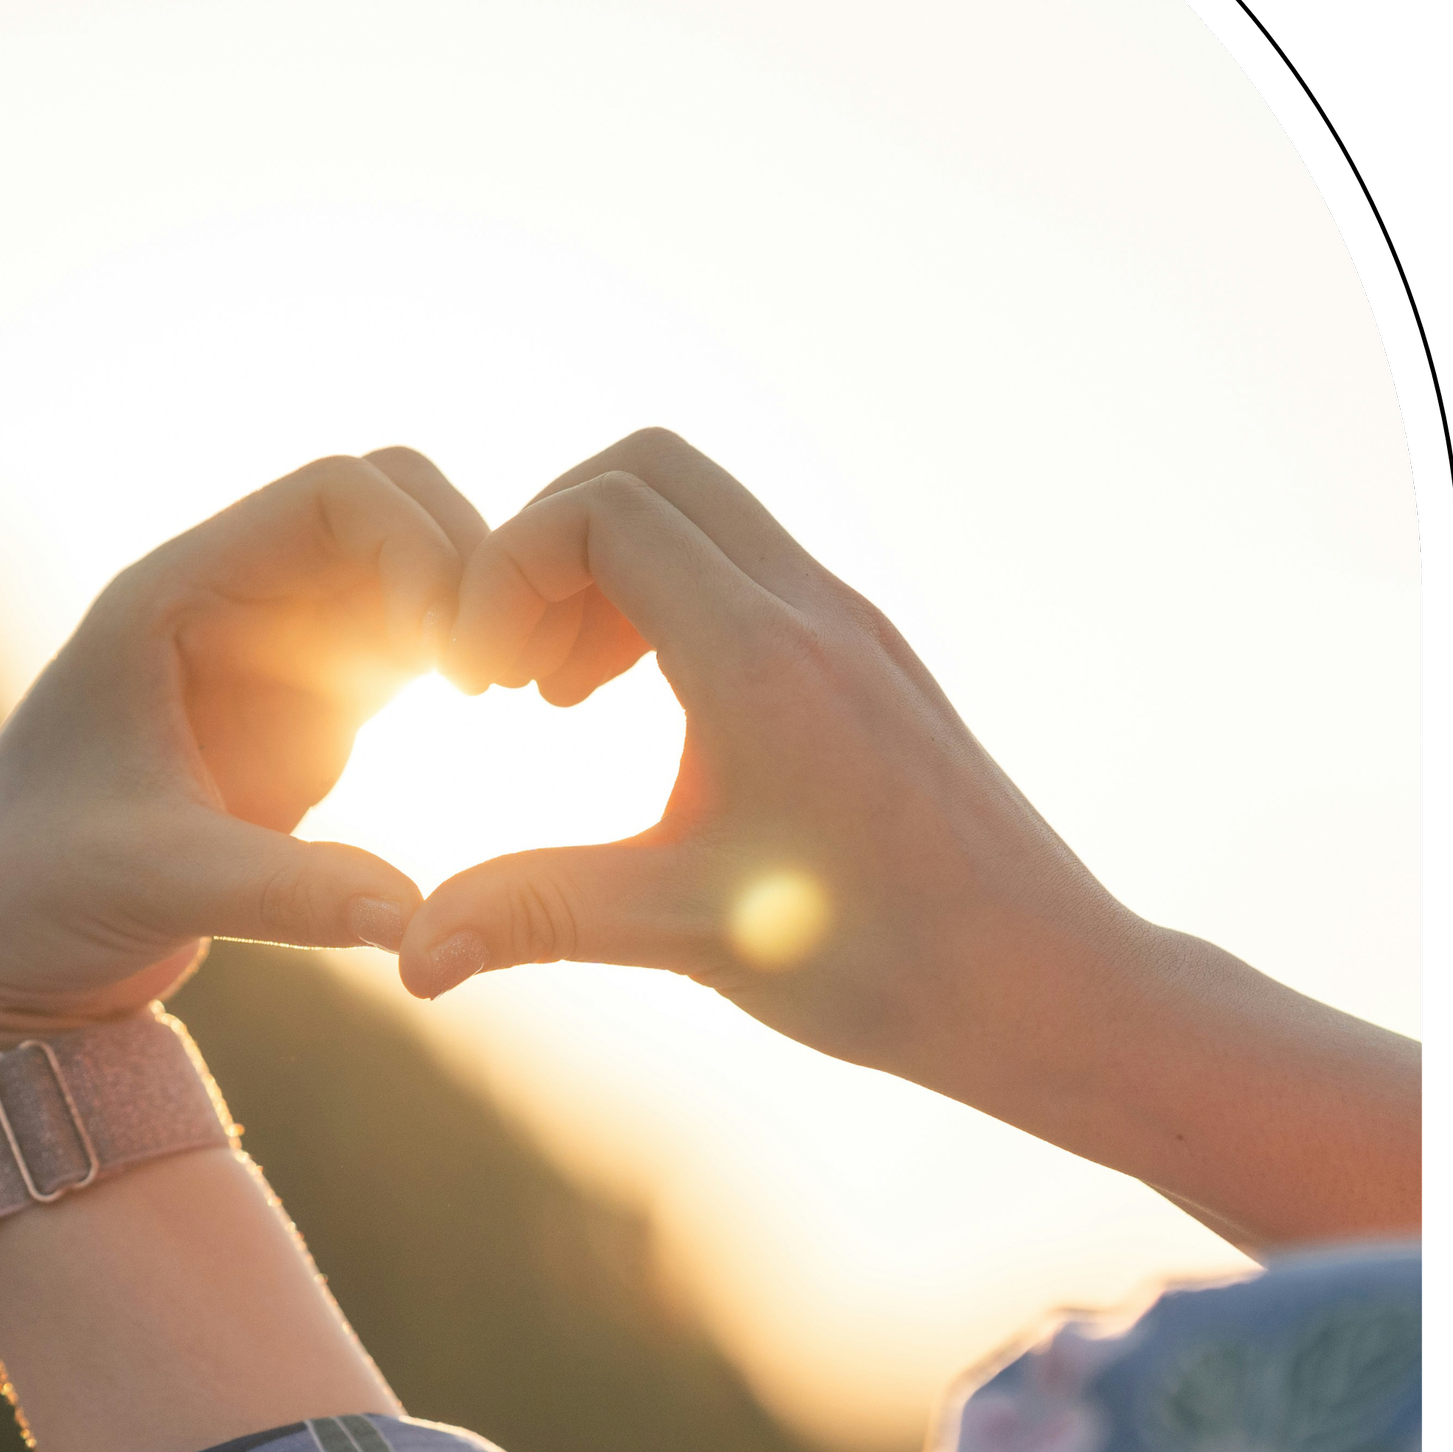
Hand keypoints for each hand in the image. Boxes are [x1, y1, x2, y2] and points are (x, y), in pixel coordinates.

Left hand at [0, 450, 488, 1120]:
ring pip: (410, 574)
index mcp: (175, 594)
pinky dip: (459, 663)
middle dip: (463, 566)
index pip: (334, 495)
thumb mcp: (153, 885)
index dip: (417, 546)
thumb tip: (413, 919)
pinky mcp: (306, 717)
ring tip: (512, 695)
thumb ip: (283, 894)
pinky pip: (408, 647)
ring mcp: (273, 655)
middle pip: (391, 510)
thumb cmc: (25, 896)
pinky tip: (486, 722)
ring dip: (469, 613)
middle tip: (499, 672)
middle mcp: (231, 602)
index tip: (457, 650)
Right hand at [400, 430, 1138, 1102]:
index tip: (481, 683)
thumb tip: (405, 956)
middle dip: (547, 544)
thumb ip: (538, 915)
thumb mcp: (691, 933)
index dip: (506, 569)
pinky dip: (668, 597)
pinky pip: (745, 562)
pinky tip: (641, 710)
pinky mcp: (866, 653)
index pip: (603, 509)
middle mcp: (812, 610)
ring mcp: (849, 622)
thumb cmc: (887, 964)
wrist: (1047, 984)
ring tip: (561, 696)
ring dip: (607, 569)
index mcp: (761, 658)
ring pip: (701, 508)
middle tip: (512, 669)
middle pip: (648, 468)